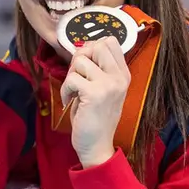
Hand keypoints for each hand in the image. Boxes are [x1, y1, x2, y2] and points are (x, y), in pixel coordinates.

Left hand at [61, 37, 130, 167]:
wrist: (97, 146)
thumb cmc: (95, 117)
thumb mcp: (102, 89)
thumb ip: (97, 68)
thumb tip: (81, 48)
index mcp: (123, 74)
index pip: (110, 42)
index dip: (91, 48)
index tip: (86, 67)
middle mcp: (119, 77)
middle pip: (96, 45)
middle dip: (80, 58)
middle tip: (77, 78)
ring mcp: (109, 84)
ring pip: (80, 60)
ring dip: (70, 76)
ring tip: (74, 92)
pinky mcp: (94, 93)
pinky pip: (71, 78)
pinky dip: (64, 90)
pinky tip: (70, 101)